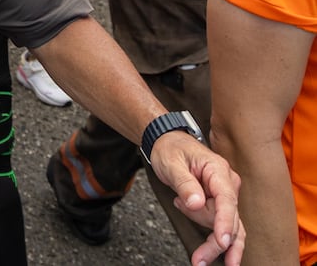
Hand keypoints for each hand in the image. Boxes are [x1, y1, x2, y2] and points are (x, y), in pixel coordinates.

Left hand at [149, 133, 244, 265]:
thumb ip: (183, 183)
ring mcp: (226, 195)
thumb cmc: (170, 149)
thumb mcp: (170, 163)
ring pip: (228, 228)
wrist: (168, 143)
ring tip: (187, 228)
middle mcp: (227, 184)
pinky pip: (223, 226)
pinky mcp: (221, 204)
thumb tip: (196, 203)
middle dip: (214, 240)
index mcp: (218, 170)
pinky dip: (213, 237)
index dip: (225, 222)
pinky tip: (202, 246)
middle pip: (229, 219)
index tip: (222, 241)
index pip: (226, 200)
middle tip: (198, 260)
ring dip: (210, 239)